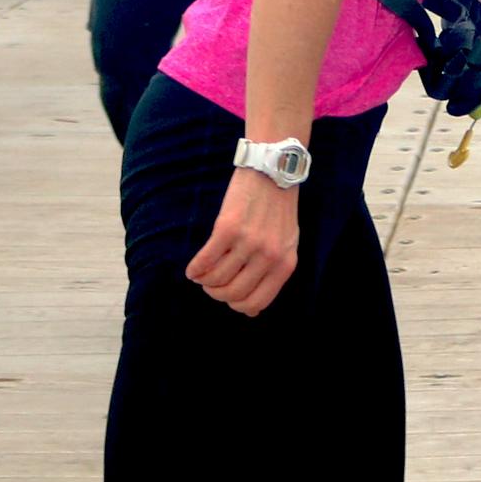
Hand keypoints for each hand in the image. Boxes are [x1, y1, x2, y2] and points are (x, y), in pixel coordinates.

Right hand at [185, 161, 300, 314]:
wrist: (273, 169)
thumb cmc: (277, 209)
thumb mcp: (287, 243)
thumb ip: (273, 274)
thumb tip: (251, 312)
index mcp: (285, 264)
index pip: (256, 303)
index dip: (236, 304)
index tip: (227, 294)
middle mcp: (269, 256)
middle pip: (233, 294)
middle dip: (216, 293)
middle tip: (209, 284)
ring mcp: (249, 243)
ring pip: (216, 280)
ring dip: (204, 281)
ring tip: (201, 274)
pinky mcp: (228, 228)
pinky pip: (205, 262)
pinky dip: (195, 270)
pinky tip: (193, 268)